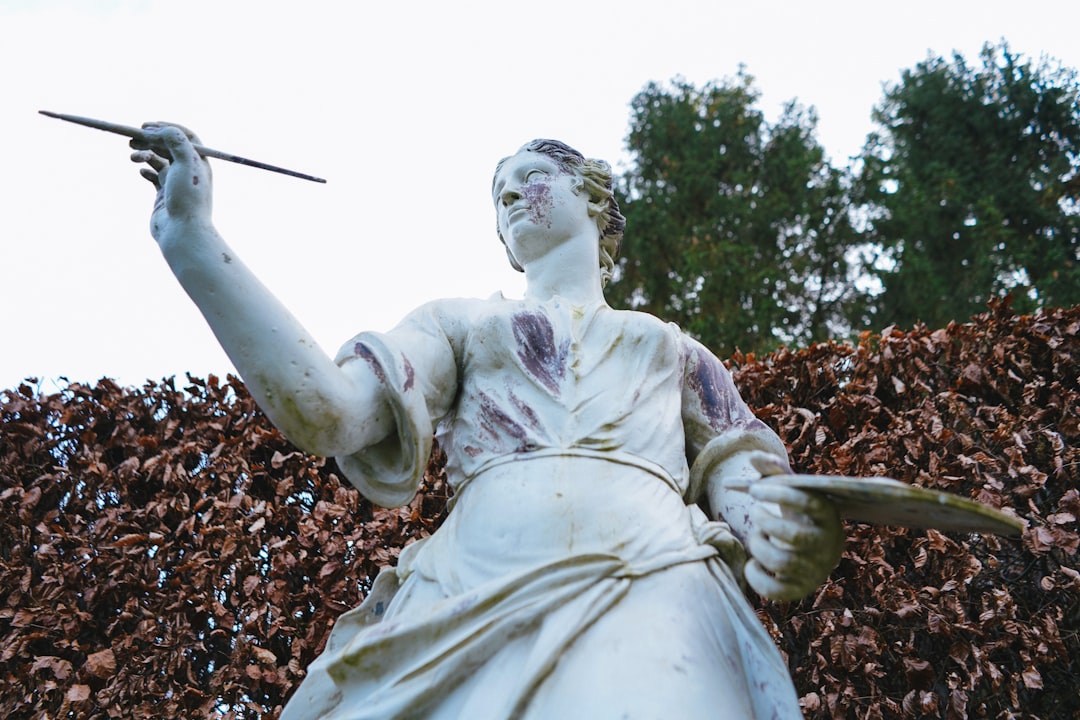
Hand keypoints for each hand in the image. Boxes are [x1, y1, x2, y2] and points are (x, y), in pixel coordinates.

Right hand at [129, 123, 212, 246]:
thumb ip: (176, 141)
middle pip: (168, 146)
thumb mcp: (186, 163)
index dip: (166, 128)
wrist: (182, 231)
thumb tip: (158, 129)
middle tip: (132, 138)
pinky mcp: (164, 194)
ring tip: (132, 157)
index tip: (146, 126)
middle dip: (149, 140)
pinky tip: (140, 172)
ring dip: (143, 154)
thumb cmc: (188, 198)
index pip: (184, 136)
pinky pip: (153, 176)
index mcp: (199, 161)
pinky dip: (145, 170)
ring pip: (157, 160)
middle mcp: (189, 170)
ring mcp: (176, 182)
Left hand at [742, 456, 843, 600]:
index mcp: (828, 514)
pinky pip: (775, 591)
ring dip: (758, 545)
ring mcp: (815, 569)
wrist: (812, 544)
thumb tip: (753, 456)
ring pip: (782, 562)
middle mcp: (827, 544)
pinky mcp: (801, 589)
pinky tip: (752, 563)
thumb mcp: (789, 488)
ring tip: (756, 536)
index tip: (755, 489)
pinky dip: (755, 577)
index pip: (807, 502)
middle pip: (794, 535)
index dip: (777, 493)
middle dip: (764, 521)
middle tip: (755, 513)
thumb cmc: (796, 509)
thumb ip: (772, 470)